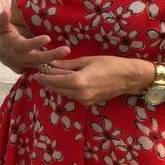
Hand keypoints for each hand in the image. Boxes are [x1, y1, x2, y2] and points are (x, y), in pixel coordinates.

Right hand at [0, 8, 70, 74]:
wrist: (3, 54)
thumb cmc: (6, 37)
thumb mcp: (2, 28)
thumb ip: (3, 19)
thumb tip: (5, 9)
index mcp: (17, 47)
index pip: (27, 46)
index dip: (36, 43)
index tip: (47, 38)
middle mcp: (23, 58)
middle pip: (39, 58)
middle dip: (53, 55)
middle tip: (67, 49)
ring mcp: (30, 65)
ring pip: (44, 69)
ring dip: (58, 70)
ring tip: (73, 70)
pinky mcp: (35, 69)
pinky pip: (48, 73)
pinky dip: (58, 75)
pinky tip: (71, 75)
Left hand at [33, 55, 153, 106]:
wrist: (129, 77)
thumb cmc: (109, 64)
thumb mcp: (86, 61)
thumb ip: (67, 65)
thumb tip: (51, 64)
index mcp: (77, 82)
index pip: (54, 80)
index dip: (43, 76)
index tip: (35, 71)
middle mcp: (79, 94)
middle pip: (57, 88)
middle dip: (47, 81)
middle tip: (39, 73)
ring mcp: (84, 100)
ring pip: (64, 93)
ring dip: (56, 85)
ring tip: (49, 76)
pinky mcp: (89, 102)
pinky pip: (72, 95)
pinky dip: (66, 89)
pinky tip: (63, 81)